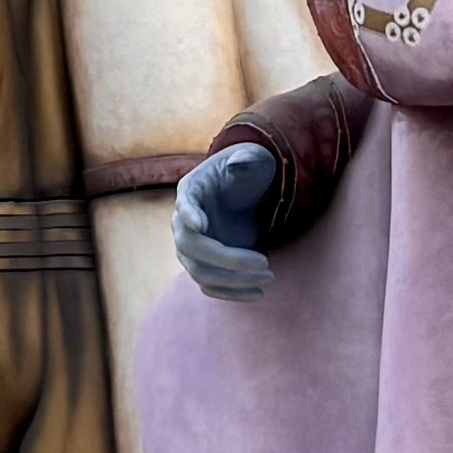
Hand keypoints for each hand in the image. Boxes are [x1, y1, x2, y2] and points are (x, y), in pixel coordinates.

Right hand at [173, 143, 283, 304]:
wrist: (242, 190)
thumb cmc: (246, 170)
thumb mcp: (251, 159)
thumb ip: (246, 160)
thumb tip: (240, 164)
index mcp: (191, 190)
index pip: (183, 205)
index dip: (189, 214)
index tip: (202, 224)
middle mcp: (184, 222)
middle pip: (191, 248)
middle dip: (227, 259)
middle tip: (264, 263)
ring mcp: (192, 246)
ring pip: (201, 273)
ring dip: (233, 281)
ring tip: (268, 278)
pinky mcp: (206, 263)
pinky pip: (211, 285)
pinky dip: (232, 293)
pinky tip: (258, 294)